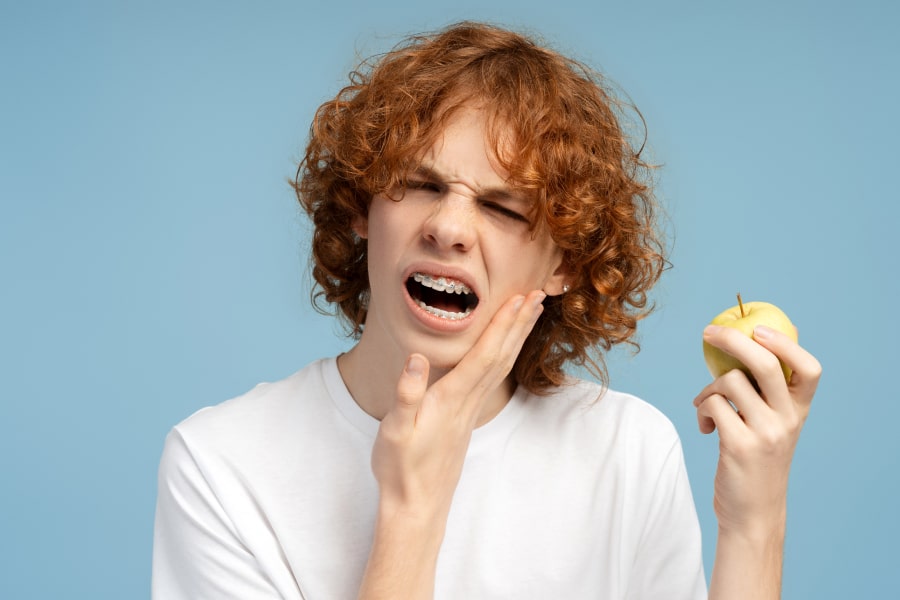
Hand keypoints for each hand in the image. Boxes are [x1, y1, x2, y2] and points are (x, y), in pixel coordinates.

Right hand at [371, 290, 545, 522]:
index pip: (484, 355)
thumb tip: (416, 357)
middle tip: (539, 294)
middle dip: (519, 323)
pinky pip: (493, 378)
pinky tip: (505, 350)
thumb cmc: (401, 468)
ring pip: (501, 367)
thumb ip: (406, 394)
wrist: (416, 505)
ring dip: (516, 337)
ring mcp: (470, 411)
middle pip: (501, 356)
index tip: (521, 299)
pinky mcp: (466, 418)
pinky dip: (504, 356)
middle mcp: (468, 402)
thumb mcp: (395, 431)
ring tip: (531, 314)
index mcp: (451, 399)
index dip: (503, 325)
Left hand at [693, 324, 821, 535]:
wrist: (753, 513)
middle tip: (708, 332)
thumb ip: (771, 391)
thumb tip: (763, 338)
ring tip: (705, 406)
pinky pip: (712, 406)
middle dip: (732, 340)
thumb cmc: (758, 462)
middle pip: (765, 364)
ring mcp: (766, 433)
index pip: (809, 369)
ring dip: (708, 389)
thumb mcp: (774, 426)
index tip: (759, 329)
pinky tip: (706, 428)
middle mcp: (787, 420)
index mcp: (799, 412)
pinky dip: (702, 410)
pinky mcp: (740, 446)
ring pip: (729, 382)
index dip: (786, 344)